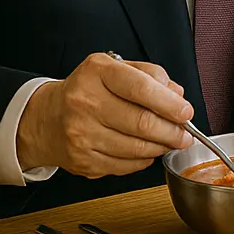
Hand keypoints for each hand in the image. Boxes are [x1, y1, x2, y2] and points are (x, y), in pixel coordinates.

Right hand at [17, 53, 193, 176]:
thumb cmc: (88, 91)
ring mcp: (81, 134)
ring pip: (137, 148)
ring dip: (161, 147)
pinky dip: (143, 160)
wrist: (47, 118)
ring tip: (169, 141)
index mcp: (96, 73)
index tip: (186, 112)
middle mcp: (84, 102)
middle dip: (172, 131)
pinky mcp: (83, 160)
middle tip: (185, 134)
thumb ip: (150, 75)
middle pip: (142, 123)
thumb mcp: (115, 69)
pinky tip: (146, 150)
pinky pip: (125, 165)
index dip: (170, 103)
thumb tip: (177, 95)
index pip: (140, 88)